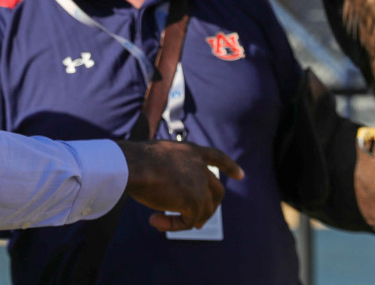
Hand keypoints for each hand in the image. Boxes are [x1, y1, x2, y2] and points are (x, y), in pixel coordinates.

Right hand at [116, 140, 241, 231]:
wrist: (133, 165)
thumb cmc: (135, 161)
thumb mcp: (156, 158)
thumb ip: (168, 170)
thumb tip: (168, 189)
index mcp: (190, 151)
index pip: (216, 157)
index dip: (230, 166)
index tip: (241, 175)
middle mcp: (199, 166)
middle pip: (217, 191)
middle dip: (211, 207)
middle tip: (199, 221)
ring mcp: (199, 184)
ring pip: (205, 210)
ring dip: (188, 220)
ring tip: (163, 221)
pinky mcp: (194, 202)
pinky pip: (189, 222)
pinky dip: (174, 225)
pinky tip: (155, 221)